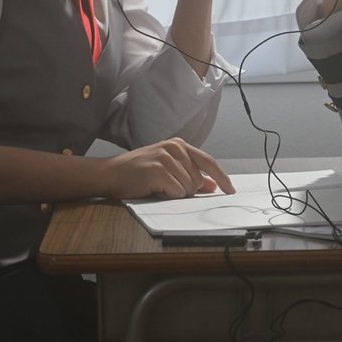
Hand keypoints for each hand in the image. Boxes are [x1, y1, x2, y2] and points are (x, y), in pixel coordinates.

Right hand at [101, 138, 235, 198]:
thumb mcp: (167, 169)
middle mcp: (174, 148)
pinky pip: (176, 193)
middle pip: (199, 180)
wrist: (110, 173)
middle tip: (166, 187)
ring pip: (188, 188)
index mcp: (179, 145)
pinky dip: (167, 196)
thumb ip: (191, 175)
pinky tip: (153, 189)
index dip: (222, 177)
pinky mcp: (158, 170)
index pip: (208, 161)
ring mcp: (166, 158)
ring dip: (175, 194)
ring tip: (157, 186)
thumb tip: (212, 185)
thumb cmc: (138, 173)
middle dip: (187, 190)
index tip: (231, 190)